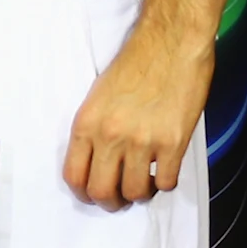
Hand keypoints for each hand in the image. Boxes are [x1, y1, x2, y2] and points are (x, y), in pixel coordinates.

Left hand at [63, 22, 211, 209]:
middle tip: (120, 198)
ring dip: (139, 194)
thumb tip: (99, 161)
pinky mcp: (173, 143)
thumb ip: (96, 129)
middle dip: (110, 202)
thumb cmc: (135, 65)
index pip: (74, 175)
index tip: (92, 195)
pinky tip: (164, 171)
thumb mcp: (99, 96)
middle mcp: (110, 136)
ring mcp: (142, 142)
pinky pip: (166, 182)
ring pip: (134, 192)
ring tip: (144, 183)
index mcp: (86, 123)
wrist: (169, 45)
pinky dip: (165, 183)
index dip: (83, 193)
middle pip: (101, 191)